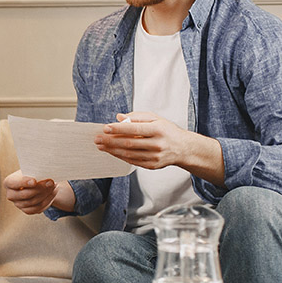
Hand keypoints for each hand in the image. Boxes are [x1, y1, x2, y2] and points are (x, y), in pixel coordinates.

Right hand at [3, 170, 70, 214]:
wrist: (34, 180)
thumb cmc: (31, 172)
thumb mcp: (31, 169)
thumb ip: (35, 171)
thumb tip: (45, 173)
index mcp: (8, 182)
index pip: (14, 183)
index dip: (24, 183)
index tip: (35, 181)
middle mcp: (11, 195)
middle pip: (25, 195)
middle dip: (40, 189)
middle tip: (51, 182)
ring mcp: (18, 204)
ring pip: (33, 202)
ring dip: (46, 194)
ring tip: (54, 185)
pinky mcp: (26, 210)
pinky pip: (38, 208)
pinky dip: (47, 201)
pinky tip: (53, 192)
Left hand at [94, 112, 224, 183]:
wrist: (183, 148)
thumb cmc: (167, 131)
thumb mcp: (156, 118)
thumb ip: (137, 117)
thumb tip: (119, 117)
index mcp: (158, 129)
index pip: (134, 129)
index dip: (118, 129)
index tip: (105, 128)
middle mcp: (157, 144)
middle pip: (129, 143)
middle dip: (111, 141)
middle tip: (98, 139)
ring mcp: (155, 156)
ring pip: (129, 154)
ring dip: (113, 150)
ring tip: (101, 146)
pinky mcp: (153, 165)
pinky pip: (133, 161)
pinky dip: (121, 157)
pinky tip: (112, 152)